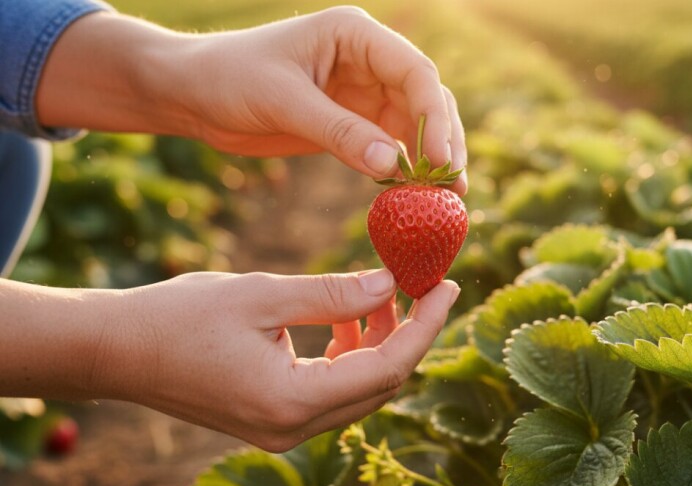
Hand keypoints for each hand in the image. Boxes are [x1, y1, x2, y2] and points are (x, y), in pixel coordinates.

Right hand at [0, 270, 459, 451]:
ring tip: (384, 291)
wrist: (117, 351)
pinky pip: (332, 390)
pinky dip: (349, 354)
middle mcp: (293, 428)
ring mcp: (282, 429)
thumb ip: (333, 295)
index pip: (388, 368)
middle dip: (412, 333)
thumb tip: (392, 283)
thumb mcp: (263, 295)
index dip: (426, 326)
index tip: (449, 285)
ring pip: (359, 388)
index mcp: (291, 402)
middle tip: (428, 284)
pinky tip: (346, 317)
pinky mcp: (273, 418)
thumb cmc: (179, 317)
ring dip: (379, 342)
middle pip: (381, 384)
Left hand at [36, 7, 467, 193]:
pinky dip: (404, 171)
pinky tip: (413, 197)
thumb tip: (394, 168)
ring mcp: (364, 92)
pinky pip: (390, 147)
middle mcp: (368, 60)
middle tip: (452, 184)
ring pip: (415, 126)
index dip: (433, 115)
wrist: (192, 94)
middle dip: (442, 140)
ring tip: (446, 197)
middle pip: (426, 99)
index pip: (414, 71)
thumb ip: (339, 132)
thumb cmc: (229, 78)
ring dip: (431, 159)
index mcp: (355, 35)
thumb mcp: (283, 101)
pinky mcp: (352, 122)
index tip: (437, 160)